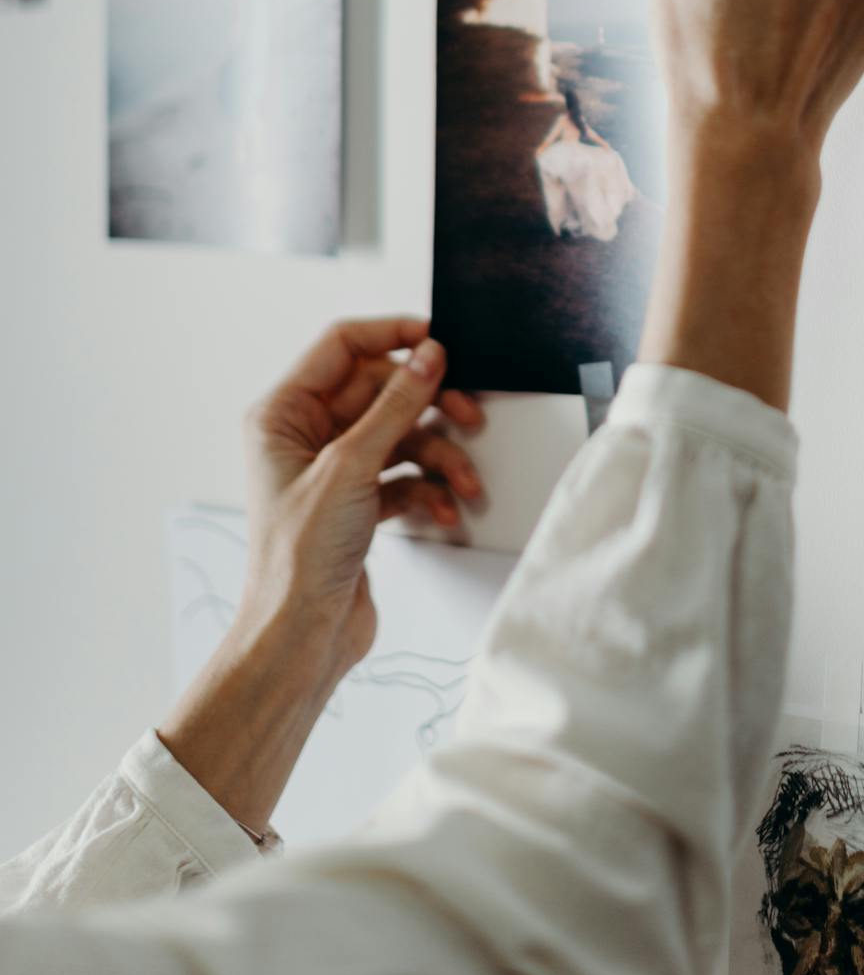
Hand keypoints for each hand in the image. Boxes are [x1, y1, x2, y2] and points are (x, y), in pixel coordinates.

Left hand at [160, 319, 484, 835]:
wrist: (300, 640)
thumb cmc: (298, 558)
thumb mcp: (350, 467)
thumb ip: (395, 404)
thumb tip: (430, 354)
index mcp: (283, 413)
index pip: (343, 345)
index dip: (393, 335)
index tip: (440, 339)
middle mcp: (305, 434)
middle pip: (382, 390)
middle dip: (430, 407)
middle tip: (470, 414)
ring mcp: (334, 469)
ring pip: (401, 434)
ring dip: (440, 456)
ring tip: (466, 482)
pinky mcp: (358, 502)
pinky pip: (405, 474)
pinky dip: (429, 488)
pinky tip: (445, 511)